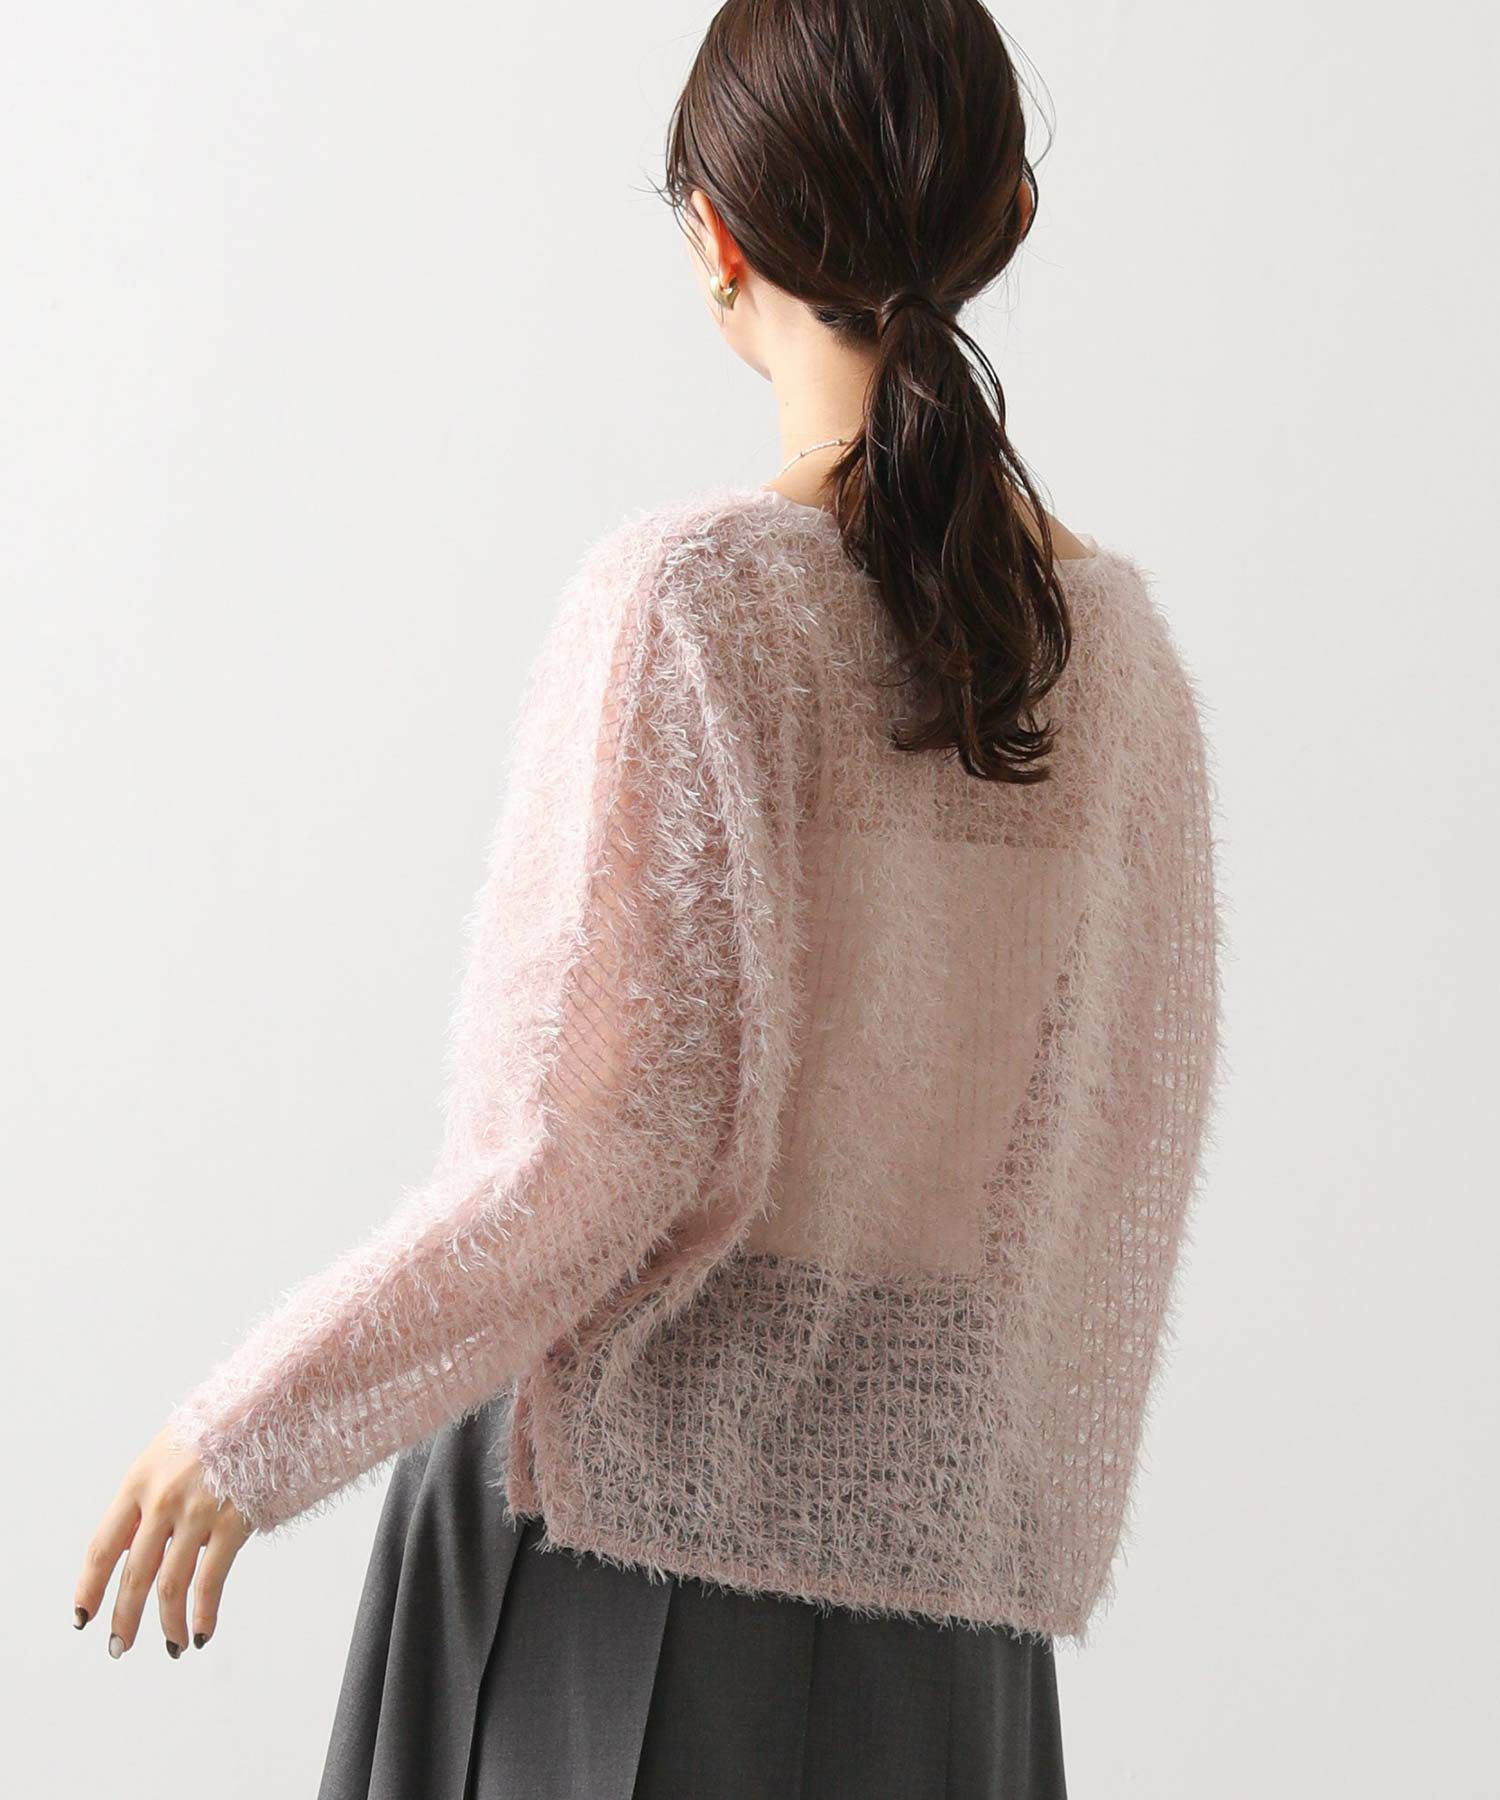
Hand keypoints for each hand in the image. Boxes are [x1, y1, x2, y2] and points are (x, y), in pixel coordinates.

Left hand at [73, 1423, 253, 1657]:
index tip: (83, 1616)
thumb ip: (148, 1496)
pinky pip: (211, 1580)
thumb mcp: (168, 1451)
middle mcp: (163, 1499)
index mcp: (139, 1481)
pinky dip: (204, 1613)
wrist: (266, 1401)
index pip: (103, 1546)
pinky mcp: (233, 1521)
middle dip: (124, 1618)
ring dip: (167, 1624)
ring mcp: (198, 1511)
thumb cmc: (218, 1426)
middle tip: (119, 1646)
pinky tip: (202, 1631)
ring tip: (171, 1645)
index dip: (90, 1588)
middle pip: (134, 1574)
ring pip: (170, 1585)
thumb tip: (131, 1546)